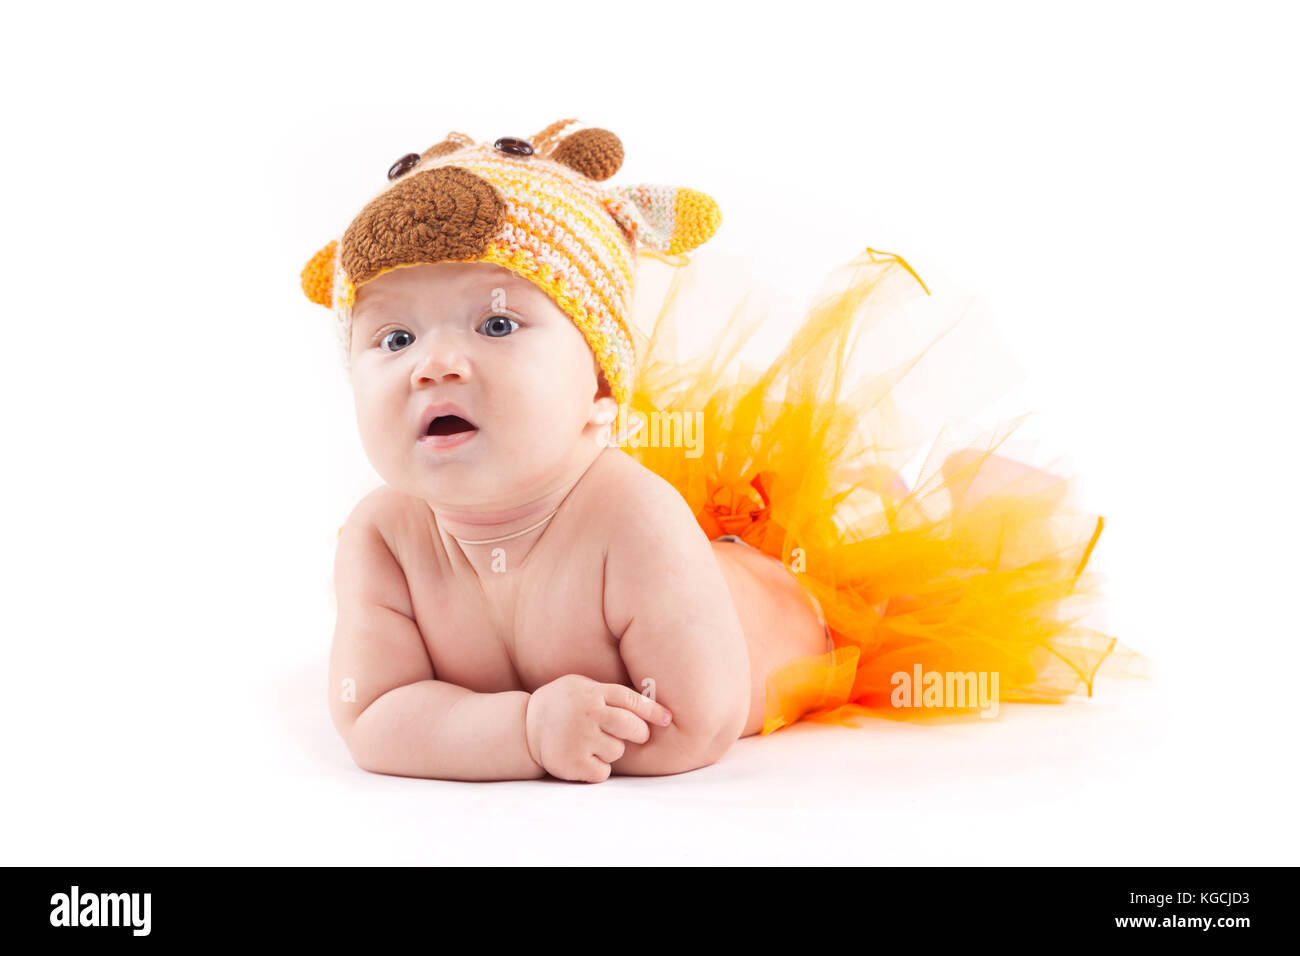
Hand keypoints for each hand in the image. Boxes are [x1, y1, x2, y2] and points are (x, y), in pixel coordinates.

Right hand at [525, 675, 673, 782]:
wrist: (524, 727)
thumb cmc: (562, 704)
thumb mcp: (582, 686)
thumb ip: (609, 693)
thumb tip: (649, 705)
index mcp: (592, 692)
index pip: (631, 700)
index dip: (653, 711)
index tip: (668, 719)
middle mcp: (587, 714)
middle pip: (632, 727)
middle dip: (639, 733)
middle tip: (635, 735)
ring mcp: (579, 738)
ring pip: (618, 751)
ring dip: (612, 750)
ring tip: (593, 743)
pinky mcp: (572, 763)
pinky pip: (603, 772)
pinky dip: (598, 768)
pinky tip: (585, 758)